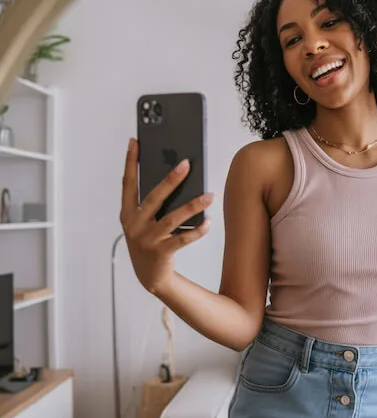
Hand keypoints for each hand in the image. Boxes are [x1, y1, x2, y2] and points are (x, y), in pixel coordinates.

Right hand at [120, 138, 214, 293]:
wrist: (150, 276)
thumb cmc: (151, 241)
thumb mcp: (146, 222)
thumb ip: (154, 204)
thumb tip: (176, 177)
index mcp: (127, 213)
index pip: (127, 183)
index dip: (130, 162)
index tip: (135, 141)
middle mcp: (134, 225)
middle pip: (154, 197)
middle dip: (170, 179)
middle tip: (186, 163)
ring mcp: (146, 240)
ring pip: (172, 218)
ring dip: (192, 205)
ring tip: (209, 195)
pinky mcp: (160, 253)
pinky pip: (182, 239)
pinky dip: (197, 230)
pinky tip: (208, 222)